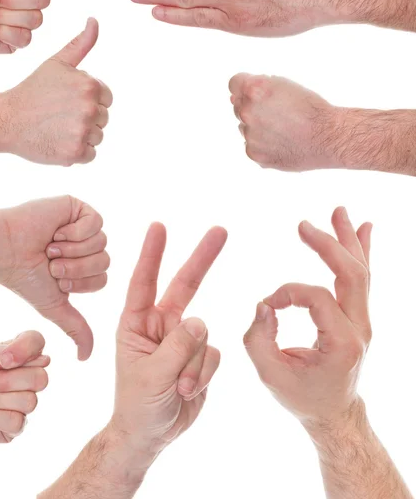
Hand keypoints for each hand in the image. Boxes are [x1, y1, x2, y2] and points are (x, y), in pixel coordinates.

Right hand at [0, 18, 111, 165]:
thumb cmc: (33, 90)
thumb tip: (95, 21)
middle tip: (58, 115)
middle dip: (85, 118)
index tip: (65, 101)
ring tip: (57, 128)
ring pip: (97, 137)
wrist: (6, 120)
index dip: (87, 100)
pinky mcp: (76, 153)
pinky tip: (58, 142)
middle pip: (103, 119)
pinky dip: (76, 152)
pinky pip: (90, 155)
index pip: (106, 98)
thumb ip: (80, 44)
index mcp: (90, 85)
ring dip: (81, 136)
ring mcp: (83, 132)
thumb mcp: (56, 63)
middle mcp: (90, 108)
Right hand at [0, 196, 108, 360]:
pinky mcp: (78, 207)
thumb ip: (75, 327)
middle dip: (75, 268)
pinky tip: (54, 231)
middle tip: (51, 262)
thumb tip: (86, 358)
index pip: (102, 278)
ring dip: (72, 251)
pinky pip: (95, 222)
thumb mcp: (54, 306)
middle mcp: (86, 245)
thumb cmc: (24, 278)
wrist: (3, 250)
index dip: (79, 283)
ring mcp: (83, 224)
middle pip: (104, 261)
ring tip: (50, 247)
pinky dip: (73, 232)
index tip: (54, 278)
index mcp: (84, 266)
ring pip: (102, 243)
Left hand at [110, 223, 225, 453]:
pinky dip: (204, 374)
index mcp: (136, 323)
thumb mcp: (151, 376)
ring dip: (195, 364)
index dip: (152, 253)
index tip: (159, 226)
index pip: (143, 282)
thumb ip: (177, 347)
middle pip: (184, 285)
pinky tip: (189, 390)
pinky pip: (214, 354)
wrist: (152, 434)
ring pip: (204, 333)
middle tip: (220, 230)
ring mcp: (182, 339)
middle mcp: (160, 324)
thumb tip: (200, 320)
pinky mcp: (200, 355)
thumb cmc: (138, 404)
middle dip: (202, 258)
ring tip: (178, 387)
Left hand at [229, 74, 341, 170]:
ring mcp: (249, 135)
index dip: (246, 86)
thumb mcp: (285, 85)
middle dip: (253, 107)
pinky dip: (263, 145)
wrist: (329, 138)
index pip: (234, 84)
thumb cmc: (311, 108)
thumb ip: (257, 86)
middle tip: (279, 114)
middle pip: (238, 107)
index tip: (258, 93)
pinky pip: (252, 146)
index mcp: (254, 90)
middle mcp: (247, 112)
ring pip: (245, 128)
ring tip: (283, 129)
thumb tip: (233, 97)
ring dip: (258, 127)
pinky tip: (282, 142)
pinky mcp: (254, 154)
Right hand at [244, 207, 372, 426]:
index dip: (286, 292)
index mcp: (342, 343)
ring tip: (340, 211)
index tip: (266, 305)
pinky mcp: (358, 316)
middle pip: (352, 274)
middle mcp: (359, 328)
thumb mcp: (272, 375)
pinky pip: (362, 279)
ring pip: (361, 272)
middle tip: (303, 224)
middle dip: (328, 245)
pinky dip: (362, 252)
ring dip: (349, 240)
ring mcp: (363, 321)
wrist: (333, 412)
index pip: (316, 297)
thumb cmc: (302, 396)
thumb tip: (265, 304)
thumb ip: (259, 339)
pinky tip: (363, 229)